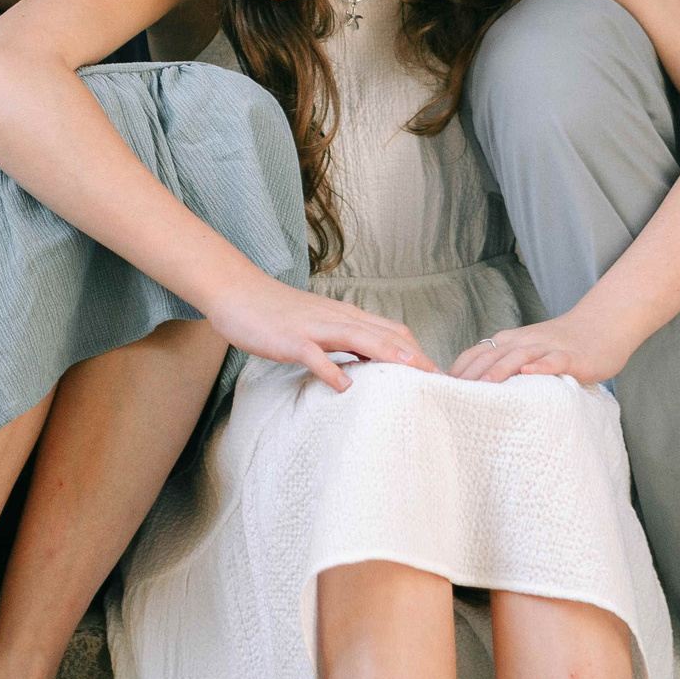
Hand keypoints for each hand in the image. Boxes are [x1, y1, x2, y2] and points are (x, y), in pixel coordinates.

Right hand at [203, 276, 438, 392]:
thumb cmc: (278, 313)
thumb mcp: (319, 326)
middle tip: (440, 383)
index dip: (418, 352)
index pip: (393, 332)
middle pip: (385, 335)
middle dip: (415, 358)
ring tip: (412, 377)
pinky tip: (344, 387)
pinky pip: (313, 354)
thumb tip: (370, 364)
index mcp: (346, 317)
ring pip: (358, 338)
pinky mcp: (290, 339)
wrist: (238, 291)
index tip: (438, 375)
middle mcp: (337, 318)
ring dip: (388, 356)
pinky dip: (331, 369)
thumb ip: (344, 342)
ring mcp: (313, 327)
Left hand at [449, 309, 634, 385]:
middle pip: (491, 355)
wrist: (600, 325)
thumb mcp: (527, 353)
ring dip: (500, 370)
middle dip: (471, 375)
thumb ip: (504, 366)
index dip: (458, 371)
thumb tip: (474, 391)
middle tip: (451, 397)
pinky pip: (555, 360)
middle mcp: (524, 342)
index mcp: (509, 342)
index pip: (476, 353)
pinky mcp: (572, 356)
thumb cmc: (560, 346)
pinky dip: (542, 366)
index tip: (439, 391)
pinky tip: (531, 373)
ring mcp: (547, 348)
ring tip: (484, 386)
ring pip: (519, 356)